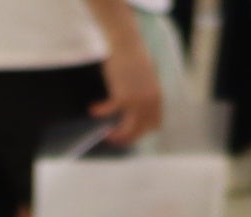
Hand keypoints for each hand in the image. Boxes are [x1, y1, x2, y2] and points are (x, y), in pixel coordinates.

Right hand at [95, 19, 163, 143]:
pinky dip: (100, 111)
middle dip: (127, 138)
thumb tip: (137, 105)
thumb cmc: (134, 55)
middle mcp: (150, 103)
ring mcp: (137, 102)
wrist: (127, 43)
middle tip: (114, 137)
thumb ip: (145, 92)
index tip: (130, 129)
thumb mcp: (147, 77)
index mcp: (157, 98)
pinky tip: (92, 110)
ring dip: (116, 136)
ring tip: (105, 135)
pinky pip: (110, 111)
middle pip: (140, 131)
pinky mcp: (123, 98)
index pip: (155, 124)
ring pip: (128, 130)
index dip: (142, 130)